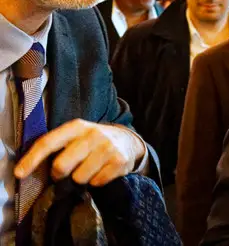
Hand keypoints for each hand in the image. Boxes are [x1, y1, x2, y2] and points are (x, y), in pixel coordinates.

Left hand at [14, 119, 145, 186]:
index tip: (19, 173)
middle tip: (66, 173)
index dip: (32, 159)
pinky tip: (102, 171)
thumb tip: (33, 169)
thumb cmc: (93, 141)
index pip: (49, 142)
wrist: (127, 140)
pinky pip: (97, 182)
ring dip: (81, 179)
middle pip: (62, 165)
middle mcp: (93, 134)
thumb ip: (58, 147)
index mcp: (77, 126)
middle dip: (60, 174)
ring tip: (89, 170)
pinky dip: (96, 181)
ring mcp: (108, 147)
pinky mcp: (119, 161)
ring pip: (79, 177)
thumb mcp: (77, 136)